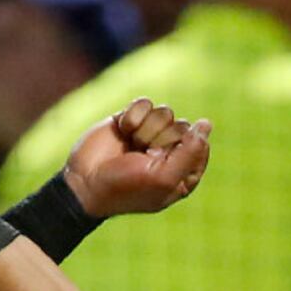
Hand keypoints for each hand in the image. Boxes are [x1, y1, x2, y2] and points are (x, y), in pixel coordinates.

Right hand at [63, 98, 210, 219]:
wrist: (83, 181)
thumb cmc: (124, 187)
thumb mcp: (163, 178)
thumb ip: (191, 152)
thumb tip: (206, 124)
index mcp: (183, 172)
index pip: (200, 146)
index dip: (183, 149)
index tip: (163, 161)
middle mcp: (170, 152)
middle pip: (183, 126)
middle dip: (161, 139)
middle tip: (143, 156)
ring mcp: (150, 134)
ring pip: (165, 112)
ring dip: (146, 129)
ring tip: (131, 145)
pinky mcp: (132, 119)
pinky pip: (145, 103)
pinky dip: (133, 116)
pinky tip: (122, 130)